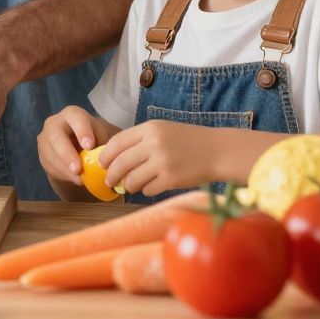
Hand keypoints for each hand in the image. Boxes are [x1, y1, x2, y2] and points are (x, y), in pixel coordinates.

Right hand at [39, 105, 110, 184]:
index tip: (89, 146)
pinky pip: (49, 166)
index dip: (82, 132)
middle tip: (78, 169)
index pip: (75, 119)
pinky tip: (74, 179)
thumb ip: (101, 145)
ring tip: (80, 179)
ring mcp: (45, 139)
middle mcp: (54, 123)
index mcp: (72, 114)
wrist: (75, 145)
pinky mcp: (42, 154)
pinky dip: (62, 175)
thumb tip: (103, 160)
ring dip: (65, 169)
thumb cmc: (91, 137)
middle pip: (56, 137)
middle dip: (68, 154)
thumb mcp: (99, 136)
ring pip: (50, 154)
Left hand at [96, 119, 225, 197]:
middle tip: (110, 182)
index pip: (117, 142)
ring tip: (132, 185)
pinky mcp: (170, 179)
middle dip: (111, 175)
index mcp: (150, 128)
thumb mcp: (163, 130)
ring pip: (132, 180)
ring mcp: (162, 162)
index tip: (102, 164)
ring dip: (129, 185)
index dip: (106, 155)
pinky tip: (152, 186)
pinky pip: (147, 189)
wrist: (217, 151)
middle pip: (120, 163)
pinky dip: (146, 190)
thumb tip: (114, 159)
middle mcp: (154, 143)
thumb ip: (140, 140)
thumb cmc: (188, 141)